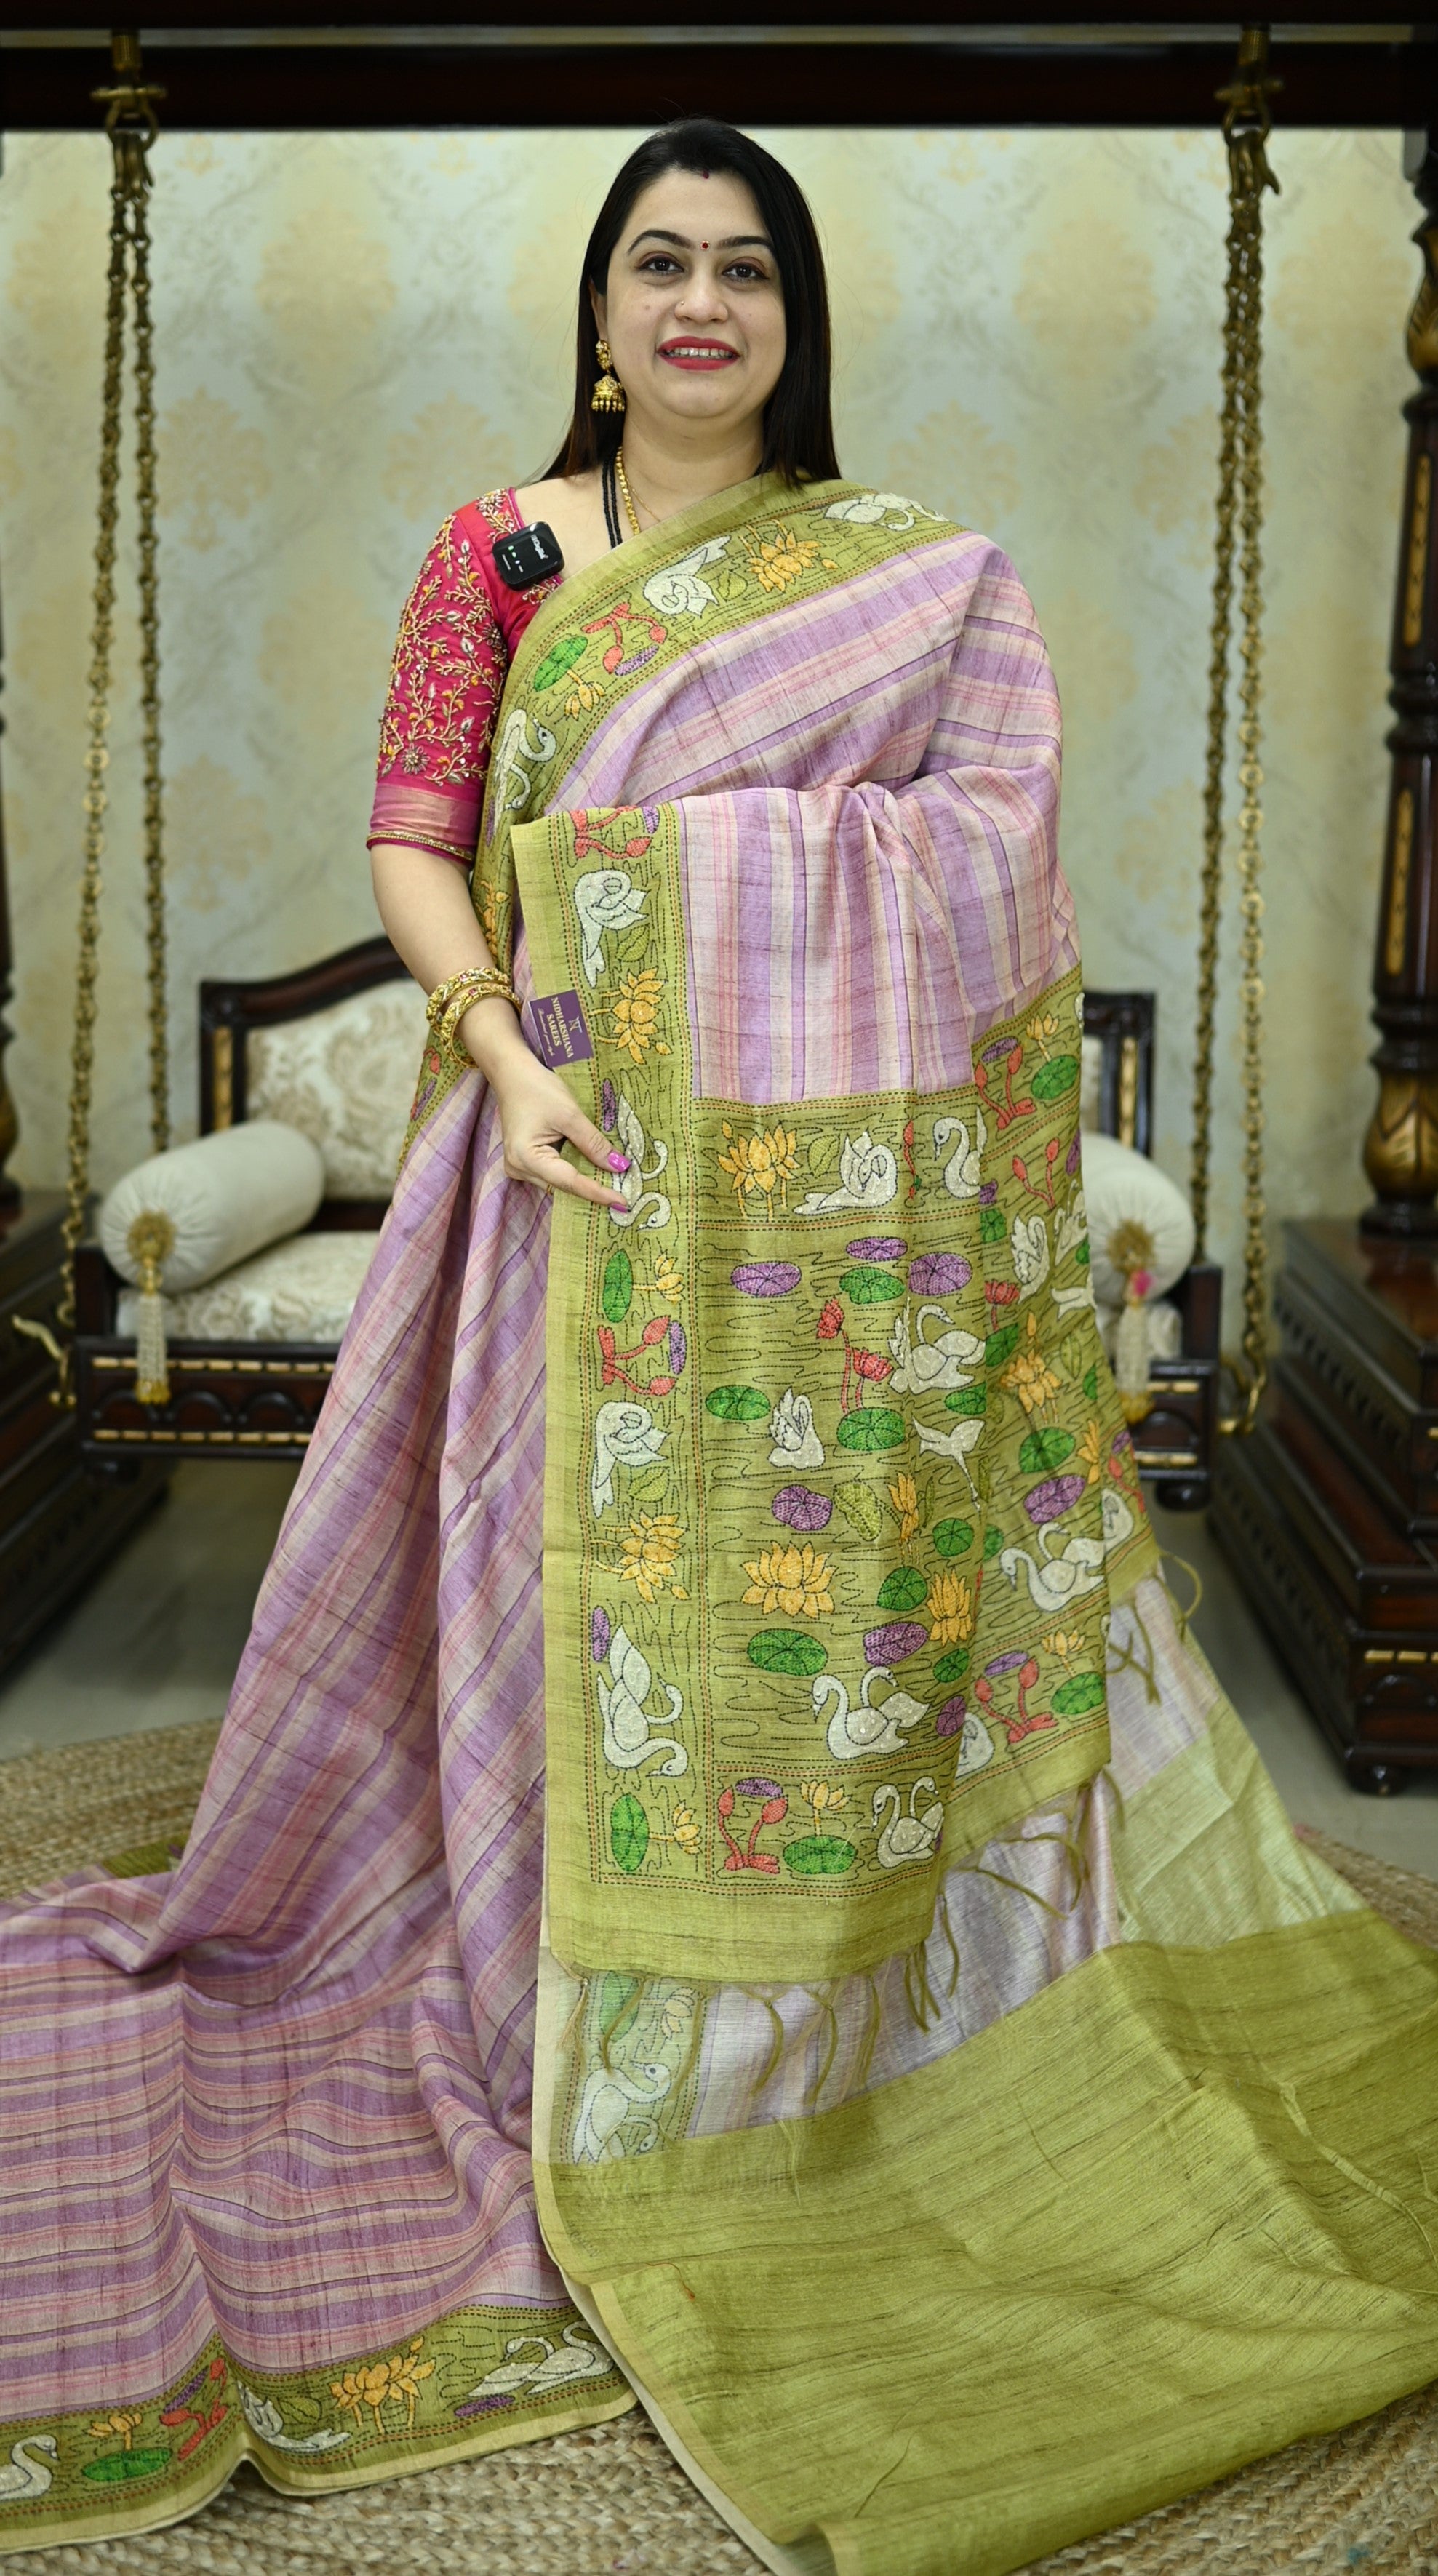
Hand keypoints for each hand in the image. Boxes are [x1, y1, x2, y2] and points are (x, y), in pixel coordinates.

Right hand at [463, 999, 627, 1211]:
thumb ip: (594, 1143)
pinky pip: (553, 1174)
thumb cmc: (537, 1089)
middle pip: (563, 1187)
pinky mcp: (524, 1162)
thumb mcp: (570, 1115)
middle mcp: (519, 1169)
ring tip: (614, 1184)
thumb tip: (619, 1166)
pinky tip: (593, 1172)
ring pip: (559, 1183)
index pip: (569, 1182)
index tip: (623, 1202)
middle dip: (593, 1189)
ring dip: (584, 1181)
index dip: (598, 1192)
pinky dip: (573, 1171)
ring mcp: (519, 1167)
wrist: (512, 1074)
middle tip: (625, 1194)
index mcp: (526, 1158)